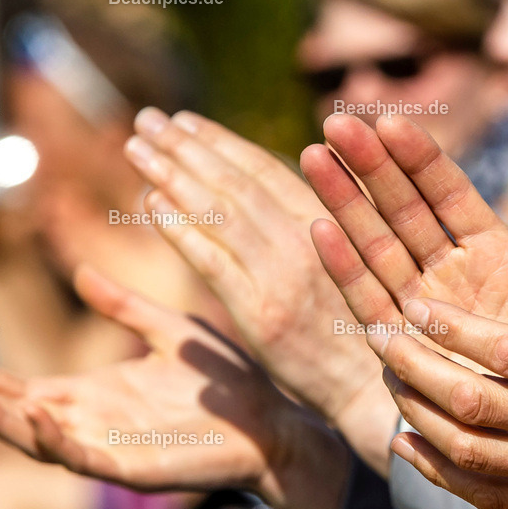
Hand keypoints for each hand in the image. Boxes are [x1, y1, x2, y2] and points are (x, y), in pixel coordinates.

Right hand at [0, 266, 347, 508]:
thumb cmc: (225, 380)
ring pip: (40, 443)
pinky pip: (88, 461)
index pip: (26, 389)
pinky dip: (58, 442)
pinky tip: (35, 417)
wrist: (274, 417)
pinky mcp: (139, 469)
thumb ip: (124, 307)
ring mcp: (114, 449)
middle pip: (18, 417)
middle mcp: (96, 424)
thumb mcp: (168, 330)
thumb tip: (84, 270)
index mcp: (98, 395)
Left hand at [123, 107, 395, 472]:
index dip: (222, 140)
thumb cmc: (364, 323)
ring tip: (136, 146)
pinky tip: (149, 204)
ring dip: (171, 174)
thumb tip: (290, 168)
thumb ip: (326, 214)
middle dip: (187, 147)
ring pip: (219, 213)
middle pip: (235, 183)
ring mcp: (281, 277)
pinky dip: (180, 229)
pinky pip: (212, 262)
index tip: (186, 120)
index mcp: (330, 222)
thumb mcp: (360, 258)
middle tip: (147, 119)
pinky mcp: (262, 315)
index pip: (265, 169)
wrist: (370, 388)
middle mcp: (306, 241)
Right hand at [302, 115, 507, 349]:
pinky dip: (345, 269)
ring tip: (314, 155)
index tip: (389, 120)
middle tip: (335, 121)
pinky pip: (371, 304)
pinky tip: (320, 228)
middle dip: (368, 167)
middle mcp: (452, 277)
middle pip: (402, 211)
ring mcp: (426, 311)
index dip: (419, 157)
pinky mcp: (408, 349)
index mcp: (495, 253)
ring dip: (345, 203)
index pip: (449, 194)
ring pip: (378, 248)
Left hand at [370, 189, 507, 508]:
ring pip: (472, 456)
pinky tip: (406, 443)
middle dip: (418, 368)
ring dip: (419, 415)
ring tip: (387, 376)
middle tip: (380, 335)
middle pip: (478, 407)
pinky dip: (439, 473)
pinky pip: (488, 497)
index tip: (414, 304)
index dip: (453, 330)